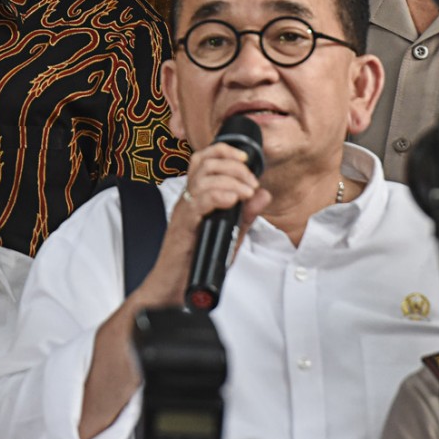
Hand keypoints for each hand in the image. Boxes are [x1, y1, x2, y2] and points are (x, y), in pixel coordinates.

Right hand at [129, 141, 270, 309]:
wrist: (174, 287)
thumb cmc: (198, 261)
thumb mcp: (230, 234)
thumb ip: (246, 214)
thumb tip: (264, 194)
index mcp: (196, 196)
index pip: (205, 158)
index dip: (226, 151)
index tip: (247, 162)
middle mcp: (188, 199)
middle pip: (205, 162)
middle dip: (234, 166)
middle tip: (251, 184)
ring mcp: (184, 211)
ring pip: (203, 178)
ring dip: (231, 181)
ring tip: (246, 194)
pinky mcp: (183, 226)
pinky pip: (198, 202)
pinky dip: (218, 196)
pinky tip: (232, 201)